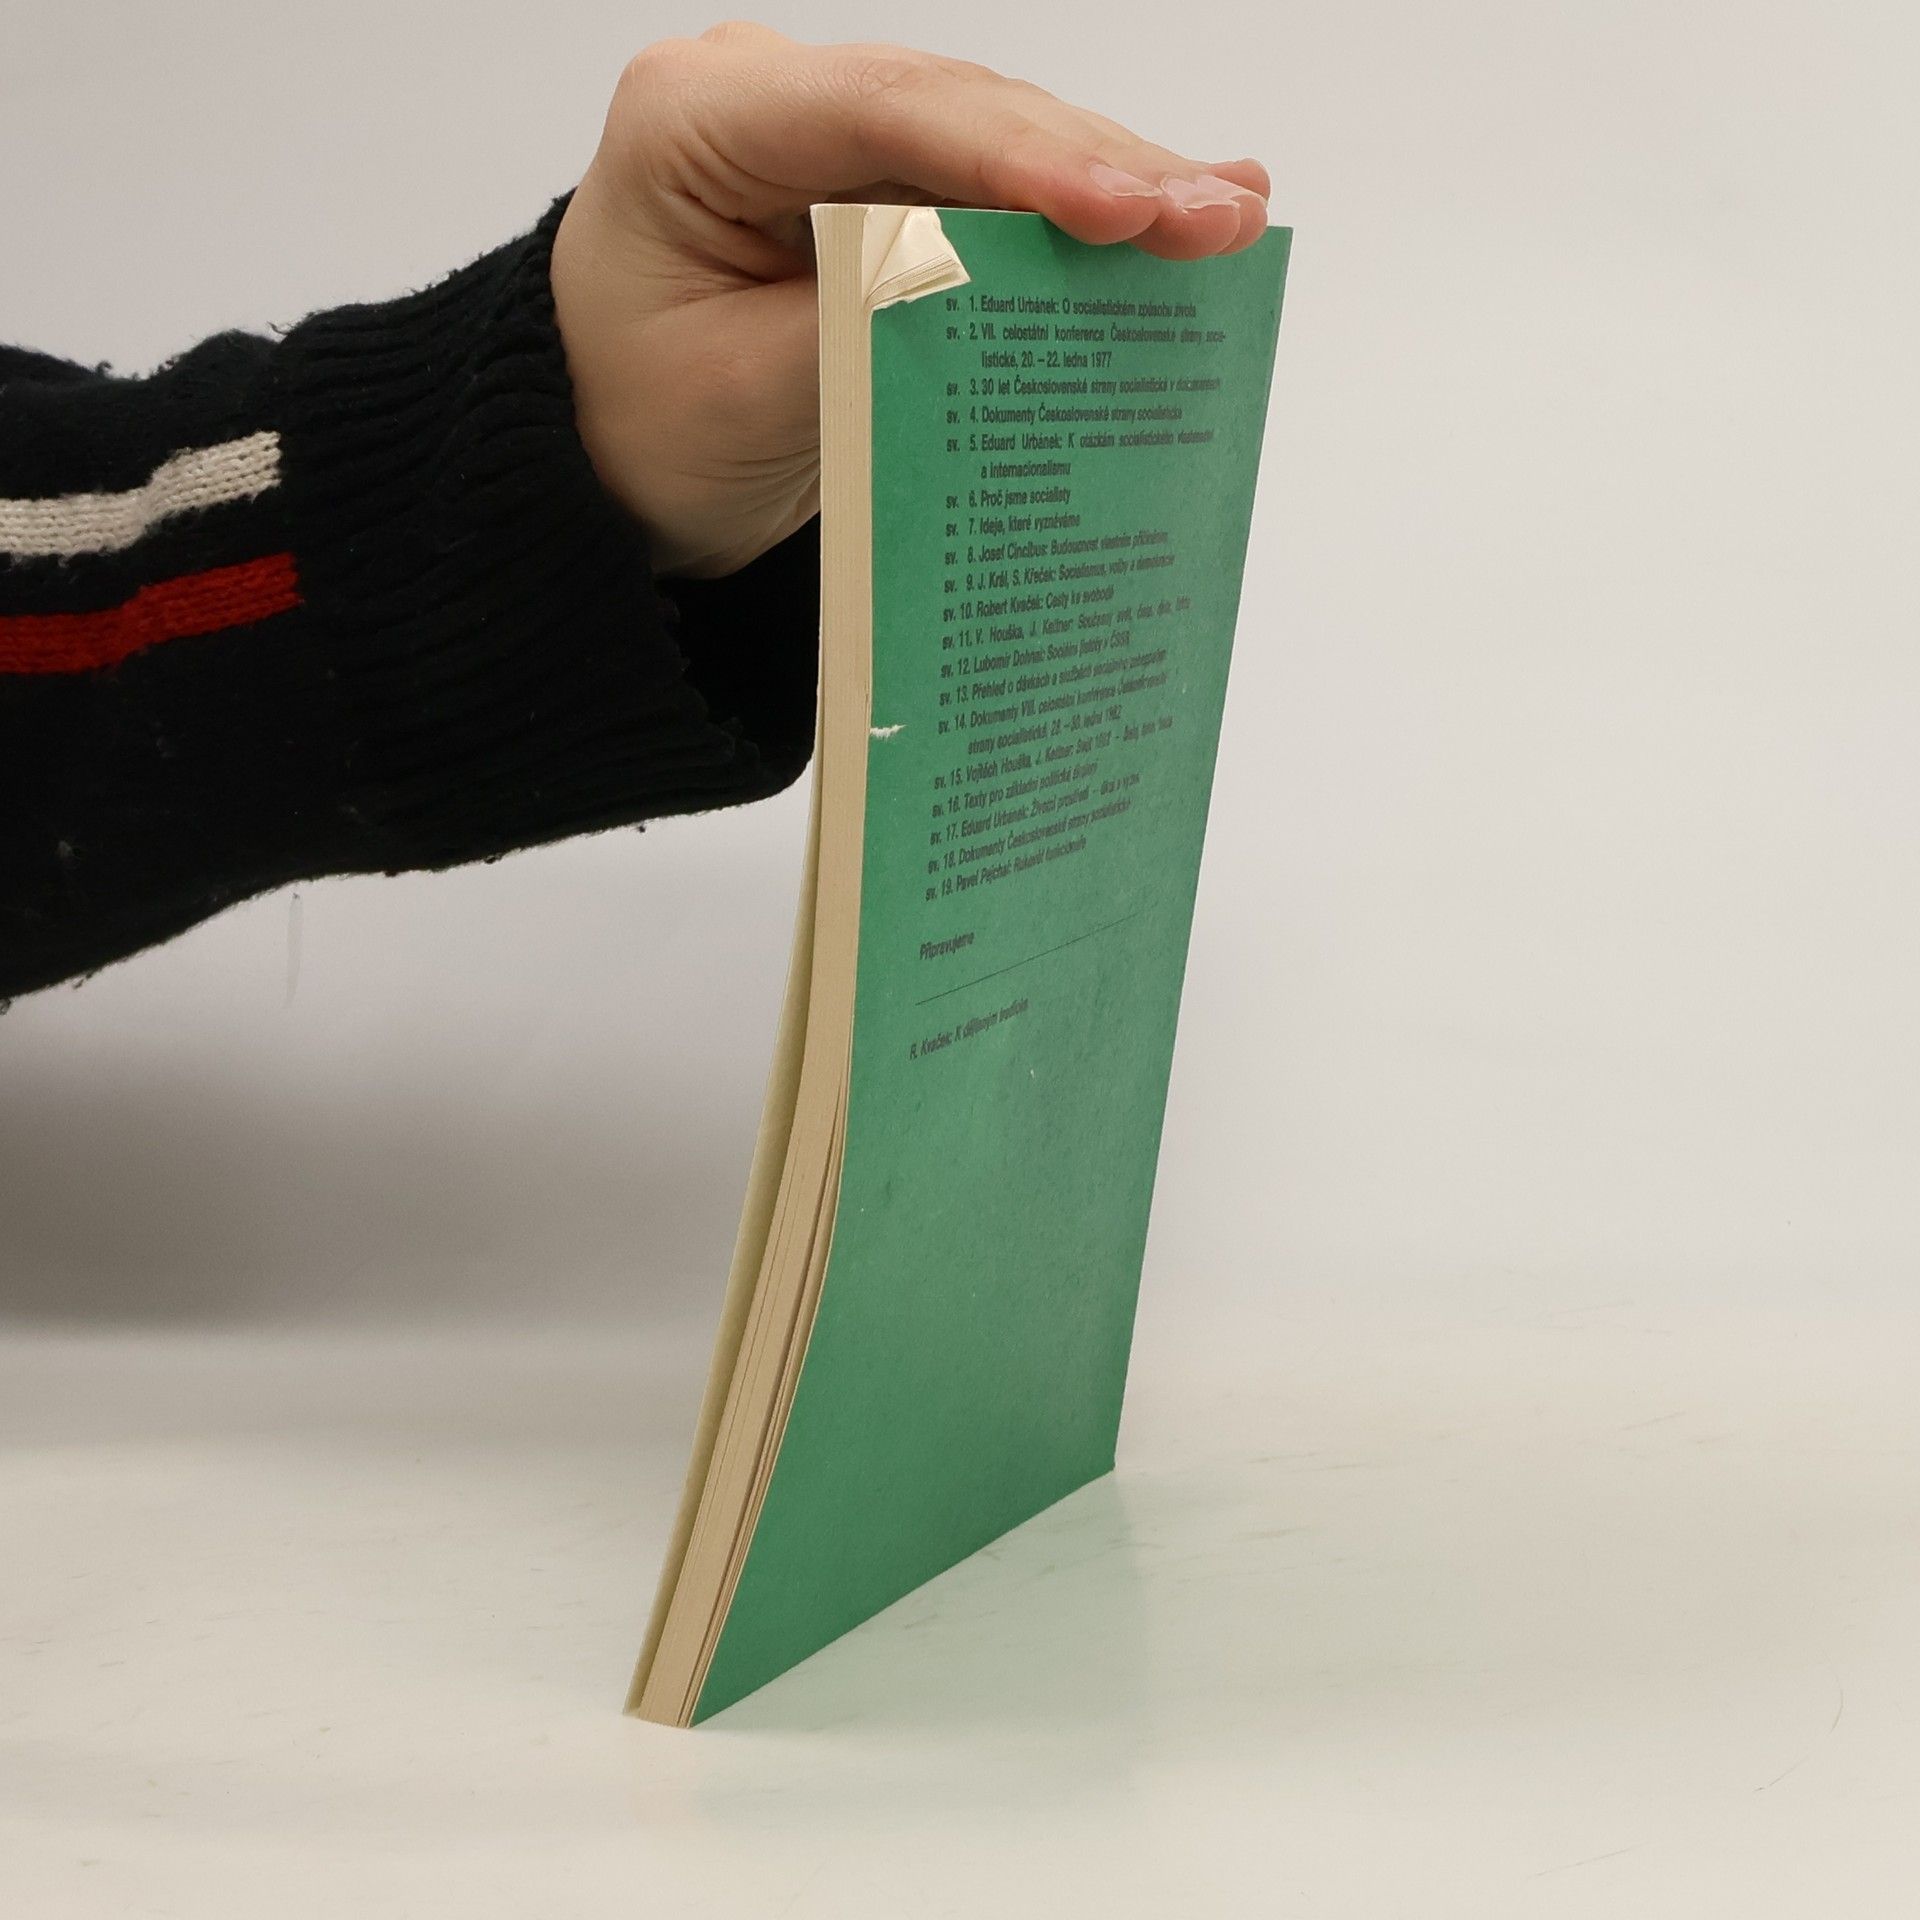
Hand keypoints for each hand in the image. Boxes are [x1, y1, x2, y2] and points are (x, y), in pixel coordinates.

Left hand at [549, 23, 1270, 578]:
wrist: (604, 459)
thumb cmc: (641, 429)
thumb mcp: (742, 397)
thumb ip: (862, 331)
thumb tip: (998, 290)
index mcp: (695, 123)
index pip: (879, 114)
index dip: (1015, 157)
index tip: (1124, 207)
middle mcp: (766, 97)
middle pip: (956, 112)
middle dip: (1096, 164)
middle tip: (1220, 215)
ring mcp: (824, 131)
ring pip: (989, 139)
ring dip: (1111, 180)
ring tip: (1229, 211)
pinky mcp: (872, 180)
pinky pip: (985, 187)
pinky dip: (1075, 210)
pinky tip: (1171, 204)